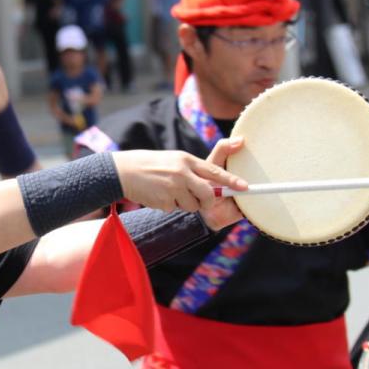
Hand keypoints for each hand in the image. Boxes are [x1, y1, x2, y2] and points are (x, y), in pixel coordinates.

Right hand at [113, 140, 246, 213]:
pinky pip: (175, 208)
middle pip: (207, 193)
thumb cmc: (151, 165)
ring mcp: (173, 187)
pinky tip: (158, 195)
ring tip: (168, 191)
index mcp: (186, 160)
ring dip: (184, 203)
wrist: (123, 171)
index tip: (245, 187)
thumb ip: (193, 170)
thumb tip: (214, 183)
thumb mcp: (174, 160)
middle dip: (208, 201)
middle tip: (203, 202)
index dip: (231, 180)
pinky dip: (169, 205)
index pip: (214, 171)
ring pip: (192, 205)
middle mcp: (182, 172)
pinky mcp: (164, 200)